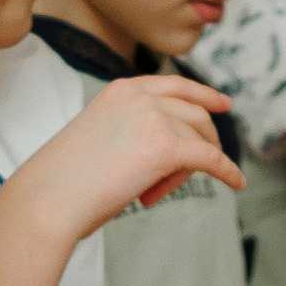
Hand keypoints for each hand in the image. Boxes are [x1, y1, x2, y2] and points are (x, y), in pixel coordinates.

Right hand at [9, 73, 242, 239]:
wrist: (49, 199)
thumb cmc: (65, 182)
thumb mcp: (100, 139)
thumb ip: (131, 132)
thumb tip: (169, 151)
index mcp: (121, 90)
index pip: (174, 85)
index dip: (204, 94)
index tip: (223, 104)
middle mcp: (140, 96)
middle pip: (195, 113)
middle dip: (200, 142)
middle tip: (183, 174)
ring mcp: (155, 118)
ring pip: (201, 139)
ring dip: (191, 167)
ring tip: (156, 192)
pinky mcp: (167, 146)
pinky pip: (211, 158)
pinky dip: (227, 171)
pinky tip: (236, 183)